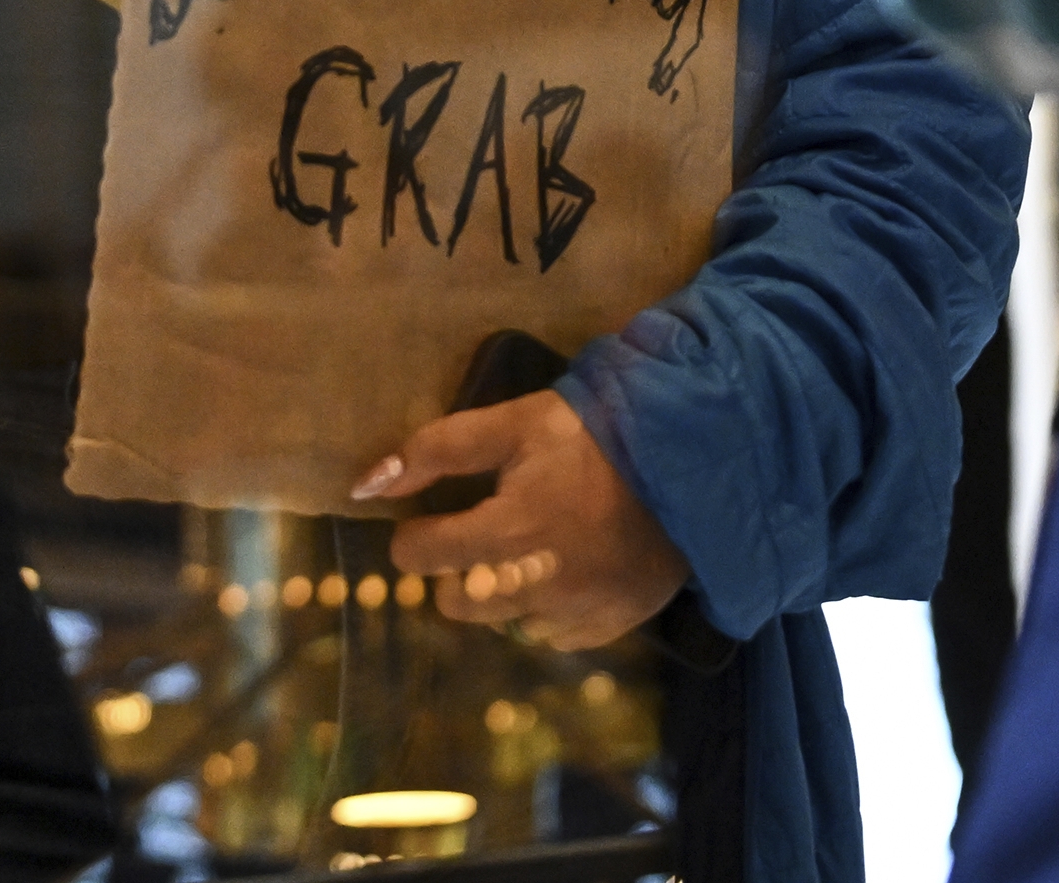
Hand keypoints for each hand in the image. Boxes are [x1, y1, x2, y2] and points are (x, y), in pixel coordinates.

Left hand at [353, 390, 689, 651]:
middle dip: (456, 572)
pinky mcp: (608, 626)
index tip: (429, 520)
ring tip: (527, 552)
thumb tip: (366, 483)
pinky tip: (566, 571)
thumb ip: (438, 450)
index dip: (415, 535)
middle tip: (481, 537)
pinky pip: (553, 635)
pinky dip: (548, 610)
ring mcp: (574, 613)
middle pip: (457, 603)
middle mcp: (535, 585)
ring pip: (503, 623)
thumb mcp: (516, 423)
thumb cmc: (595, 435)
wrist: (692, 460)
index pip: (420, 557)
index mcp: (507, 531)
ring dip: (501, 592)